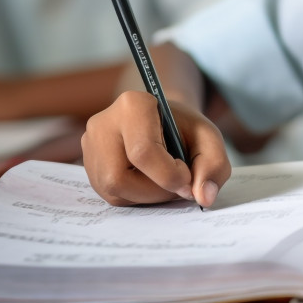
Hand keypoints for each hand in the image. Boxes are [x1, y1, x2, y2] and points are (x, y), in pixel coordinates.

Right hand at [81, 90, 231, 207]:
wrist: (164, 123)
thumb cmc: (185, 129)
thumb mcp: (208, 138)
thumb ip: (213, 165)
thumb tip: (203, 197)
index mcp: (132, 105)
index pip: (143, 152)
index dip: (169, 175)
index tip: (188, 178)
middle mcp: (102, 124)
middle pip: (120, 178)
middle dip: (156, 191)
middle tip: (178, 183)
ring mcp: (90, 146)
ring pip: (113, 191)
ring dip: (147, 196)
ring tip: (165, 181)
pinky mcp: (89, 166)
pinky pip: (109, 195)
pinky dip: (136, 197)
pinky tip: (150, 182)